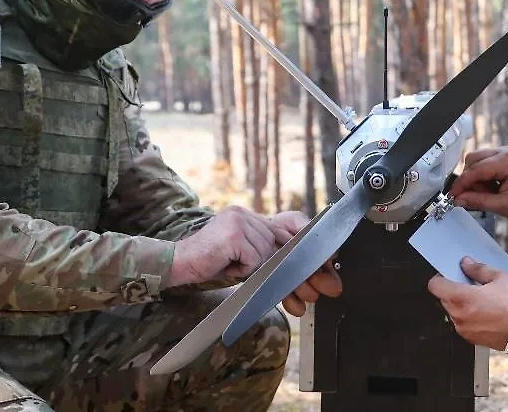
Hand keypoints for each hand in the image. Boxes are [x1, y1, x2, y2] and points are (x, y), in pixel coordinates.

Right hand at [168, 208, 341, 315]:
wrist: (176, 265)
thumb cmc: (211, 265)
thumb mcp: (248, 264)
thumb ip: (273, 263)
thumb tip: (311, 282)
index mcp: (254, 219)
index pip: (293, 225)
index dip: (313, 244)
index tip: (331, 263)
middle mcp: (249, 214)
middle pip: (288, 244)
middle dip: (307, 271)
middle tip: (323, 292)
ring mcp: (241, 220)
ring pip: (271, 256)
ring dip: (264, 275)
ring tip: (243, 273)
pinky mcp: (233, 232)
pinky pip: (254, 260)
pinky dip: (245, 271)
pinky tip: (229, 266)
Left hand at [427, 257, 507, 350]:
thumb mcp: (499, 278)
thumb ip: (478, 269)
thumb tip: (467, 264)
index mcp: (461, 298)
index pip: (435, 286)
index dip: (441, 278)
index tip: (449, 275)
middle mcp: (459, 316)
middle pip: (445, 299)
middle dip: (455, 291)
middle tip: (473, 286)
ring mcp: (465, 330)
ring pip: (455, 312)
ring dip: (463, 305)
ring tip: (484, 301)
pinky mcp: (473, 339)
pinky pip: (464, 324)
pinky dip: (471, 318)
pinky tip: (488, 313)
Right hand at [448, 146, 507, 222]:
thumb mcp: (504, 206)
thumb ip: (479, 201)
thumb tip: (459, 199)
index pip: (475, 170)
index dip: (461, 184)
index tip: (453, 196)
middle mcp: (506, 152)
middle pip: (472, 160)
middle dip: (469, 180)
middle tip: (475, 197)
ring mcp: (505, 152)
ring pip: (476, 160)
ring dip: (475, 178)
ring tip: (489, 194)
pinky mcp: (503, 157)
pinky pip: (483, 163)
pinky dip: (482, 176)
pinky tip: (492, 188)